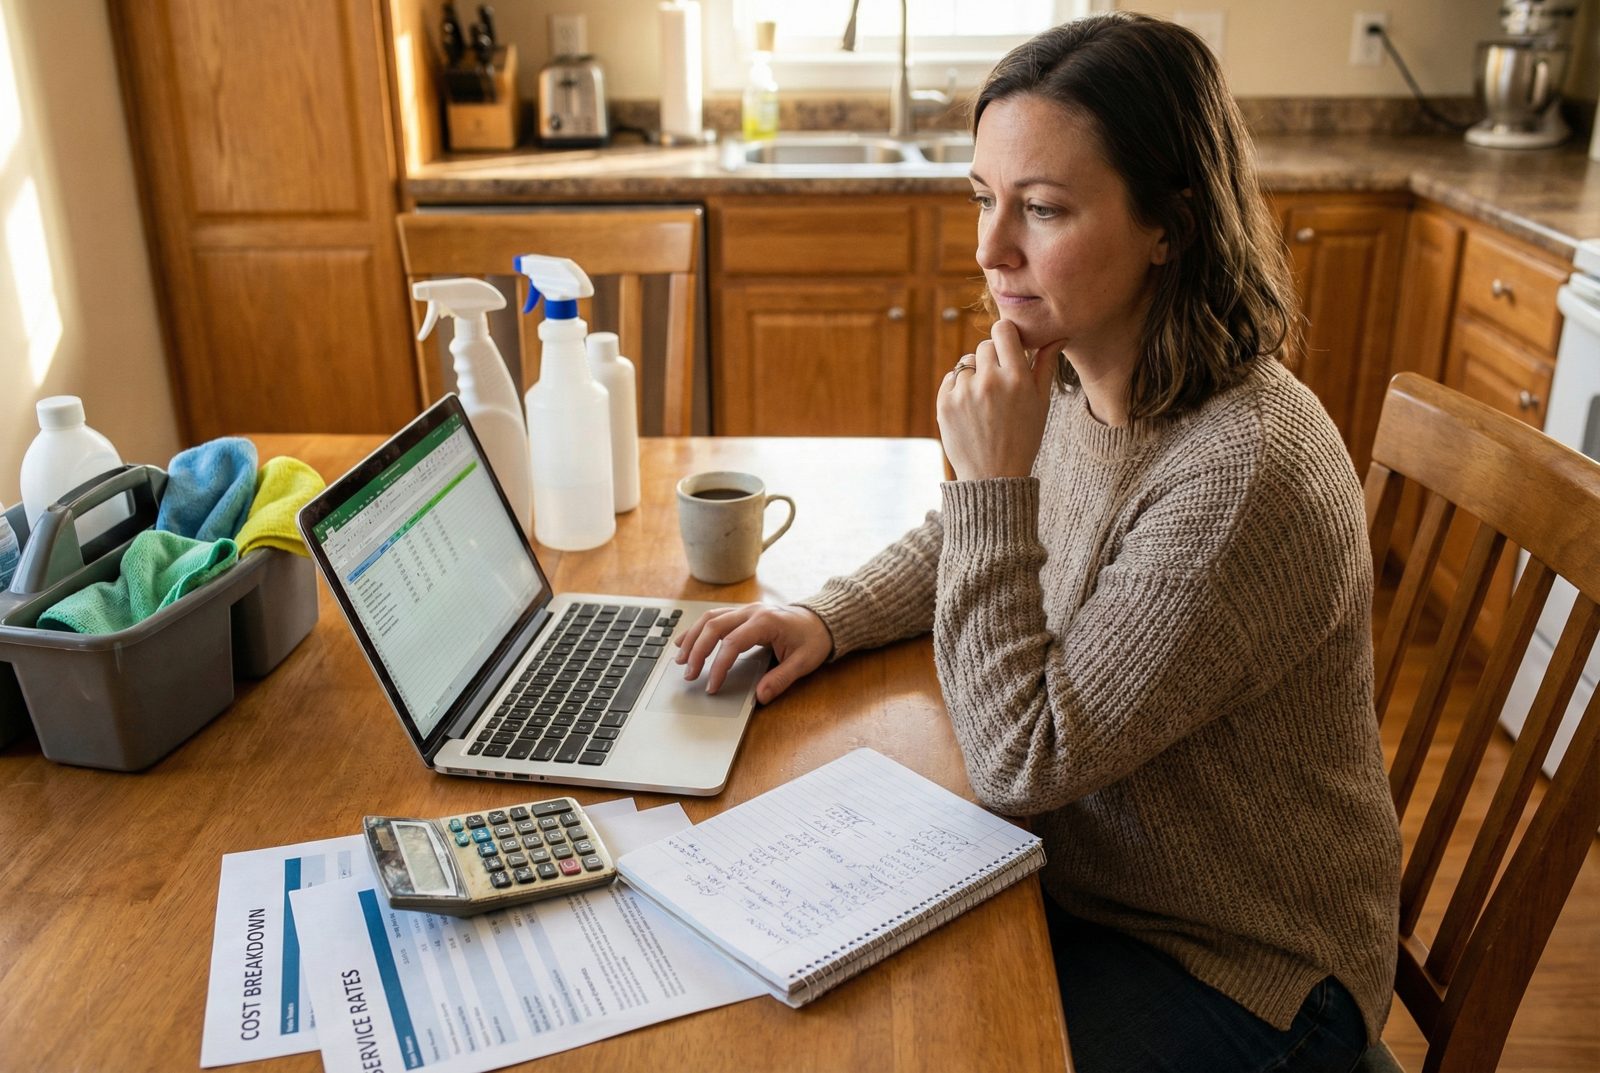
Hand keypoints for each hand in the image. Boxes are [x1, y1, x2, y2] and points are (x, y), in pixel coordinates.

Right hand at [674, 603, 831, 703]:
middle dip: (697, 651)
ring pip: (710, 619)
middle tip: (688, 675)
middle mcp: (751, 612)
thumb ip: (781, 679)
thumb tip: (761, 696)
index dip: (719, 665)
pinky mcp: (742, 614)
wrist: (821, 621)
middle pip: (714, 626)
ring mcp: (745, 610)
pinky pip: (714, 618)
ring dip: (692, 639)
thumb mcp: (803, 662)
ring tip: (680, 660)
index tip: (712, 685)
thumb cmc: (813, 640)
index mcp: (766, 622)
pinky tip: (684, 642)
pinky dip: (697, 630)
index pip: (733, 643)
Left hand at [936, 320, 1062, 480]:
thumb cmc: (1023, 438)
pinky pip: (951, 379)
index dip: (1006, 335)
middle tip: (999, 382)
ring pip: (966, 362)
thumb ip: (1045, 366)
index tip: (1009, 347)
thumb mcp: (1041, 403)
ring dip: (975, 374)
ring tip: (985, 401)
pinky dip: (959, 388)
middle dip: (992, 358)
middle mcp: (989, 381)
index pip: (1003, 329)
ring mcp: (964, 392)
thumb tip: (1056, 337)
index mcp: (1017, 378)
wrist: (993, 476)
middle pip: (984, 345)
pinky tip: (971, 410)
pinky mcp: (945, 403)